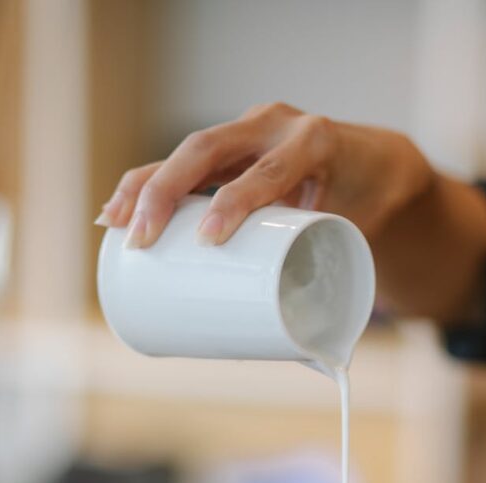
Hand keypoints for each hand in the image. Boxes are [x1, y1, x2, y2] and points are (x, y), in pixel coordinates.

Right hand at [95, 102, 432, 248]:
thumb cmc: (368, 202)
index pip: (268, 170)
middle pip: (209, 148)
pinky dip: (145, 184)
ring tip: (112, 225)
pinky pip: (179, 162)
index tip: (209, 239)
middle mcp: (274, 126)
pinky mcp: (227, 150)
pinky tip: (114, 212)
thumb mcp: (362, 228)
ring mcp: (246, 133)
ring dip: (144, 187)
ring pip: (185, 152)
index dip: (236, 201)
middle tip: (141, 238)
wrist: (373, 161)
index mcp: (314, 141)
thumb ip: (337, 276)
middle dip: (167, 192)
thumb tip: (315, 354)